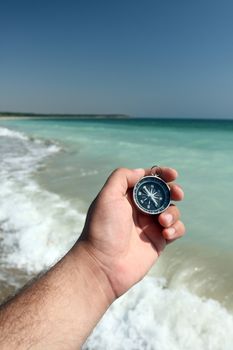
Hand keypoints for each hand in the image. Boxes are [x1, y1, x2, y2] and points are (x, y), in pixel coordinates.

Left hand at [76, 167, 184, 298]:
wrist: (103, 265)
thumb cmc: (103, 229)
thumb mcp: (107, 196)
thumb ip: (122, 177)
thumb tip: (142, 173)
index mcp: (127, 196)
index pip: (148, 179)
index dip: (161, 174)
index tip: (172, 174)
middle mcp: (139, 209)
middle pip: (164, 193)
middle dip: (173, 191)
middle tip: (177, 194)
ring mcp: (150, 225)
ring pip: (172, 211)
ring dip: (173, 212)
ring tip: (162, 221)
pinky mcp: (158, 241)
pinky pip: (176, 229)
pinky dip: (176, 228)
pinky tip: (165, 234)